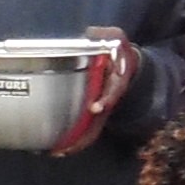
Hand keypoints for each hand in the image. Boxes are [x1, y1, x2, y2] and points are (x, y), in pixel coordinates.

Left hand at [48, 27, 132, 159]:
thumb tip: (89, 33)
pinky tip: (58, 148)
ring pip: (92, 129)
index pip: (113, 92)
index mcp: (116, 80)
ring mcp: (102, 107)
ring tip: (58, 152)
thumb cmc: (118, 50)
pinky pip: (86, 128)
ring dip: (77, 142)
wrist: (126, 64)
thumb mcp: (114, 37)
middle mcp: (109, 98)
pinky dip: (75, 139)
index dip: (106, 99)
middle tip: (65, 146)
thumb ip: (103, 35)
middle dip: (84, 135)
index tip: (96, 107)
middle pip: (99, 120)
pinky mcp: (95, 112)